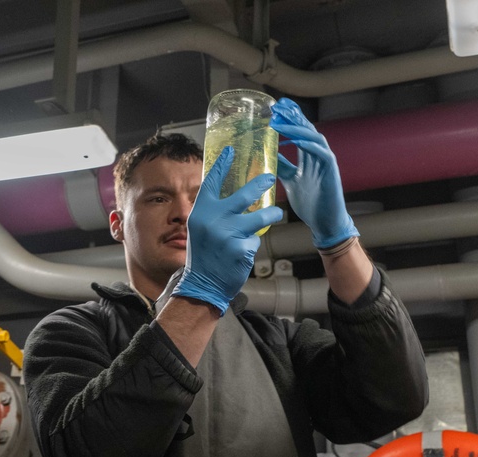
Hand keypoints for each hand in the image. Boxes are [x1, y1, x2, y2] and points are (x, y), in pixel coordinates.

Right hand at [171, 146, 282, 314]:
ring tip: (276, 212)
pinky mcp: (241, 249)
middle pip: (244, 195)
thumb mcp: (201, 229)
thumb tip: (234, 196)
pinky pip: (255, 240)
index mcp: (201, 212)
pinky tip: (243, 251)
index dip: (221, 165)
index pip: (212, 182)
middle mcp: (214, 220)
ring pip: (260, 217)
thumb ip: (213, 212)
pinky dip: (252, 244)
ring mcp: (229, 234)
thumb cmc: (204, 255)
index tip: (230, 150)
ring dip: (271, 214)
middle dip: (261, 184)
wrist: (203, 284)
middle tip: (270, 177)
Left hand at [270, 97, 358, 249]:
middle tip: (277, 107)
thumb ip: (282, 166)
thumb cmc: (310, 204)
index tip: (275, 108)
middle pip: (307, 129)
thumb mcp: (290, 181)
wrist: (324, 223)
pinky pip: (324, 153)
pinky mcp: (332, 173)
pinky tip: (297, 140)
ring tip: (281, 123)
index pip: (300, 131)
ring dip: (298, 128)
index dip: (290, 119)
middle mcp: (318, 156)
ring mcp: (326, 163)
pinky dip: (310, 145)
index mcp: (309, 156)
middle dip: (293, 117)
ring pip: (315, 137)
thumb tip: (268, 154)